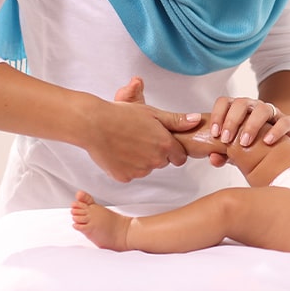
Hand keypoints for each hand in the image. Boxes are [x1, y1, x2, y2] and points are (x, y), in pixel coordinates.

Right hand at [80, 77, 201, 181]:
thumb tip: (197, 120)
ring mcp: (139, 171)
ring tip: (127, 142)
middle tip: (141, 138)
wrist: (93, 124)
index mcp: (165, 145)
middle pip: (163, 162)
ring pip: (146, 168)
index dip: (172, 149)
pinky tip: (118, 152)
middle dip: (156, 153)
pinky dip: (126, 166)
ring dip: (141, 160)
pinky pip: (130, 174)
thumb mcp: (153, 113)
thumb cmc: (121, 115)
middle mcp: (155, 161)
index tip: (162, 142)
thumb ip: (177, 120)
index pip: (180, 157)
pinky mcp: (124, 177)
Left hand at [206, 95, 289, 164]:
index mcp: (238, 110)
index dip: (217, 115)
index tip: (214, 133)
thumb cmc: (252, 146)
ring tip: (245, 143)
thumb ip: (222, 154)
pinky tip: (267, 142)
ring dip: (251, 125)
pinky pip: (285, 121)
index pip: (225, 102)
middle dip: (232, 121)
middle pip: (241, 103)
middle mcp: (254, 107)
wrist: (279, 148)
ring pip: (262, 109)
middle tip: (226, 140)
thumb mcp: (235, 151)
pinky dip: (276, 130)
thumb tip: (213, 158)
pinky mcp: (288, 123)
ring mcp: (272, 113)